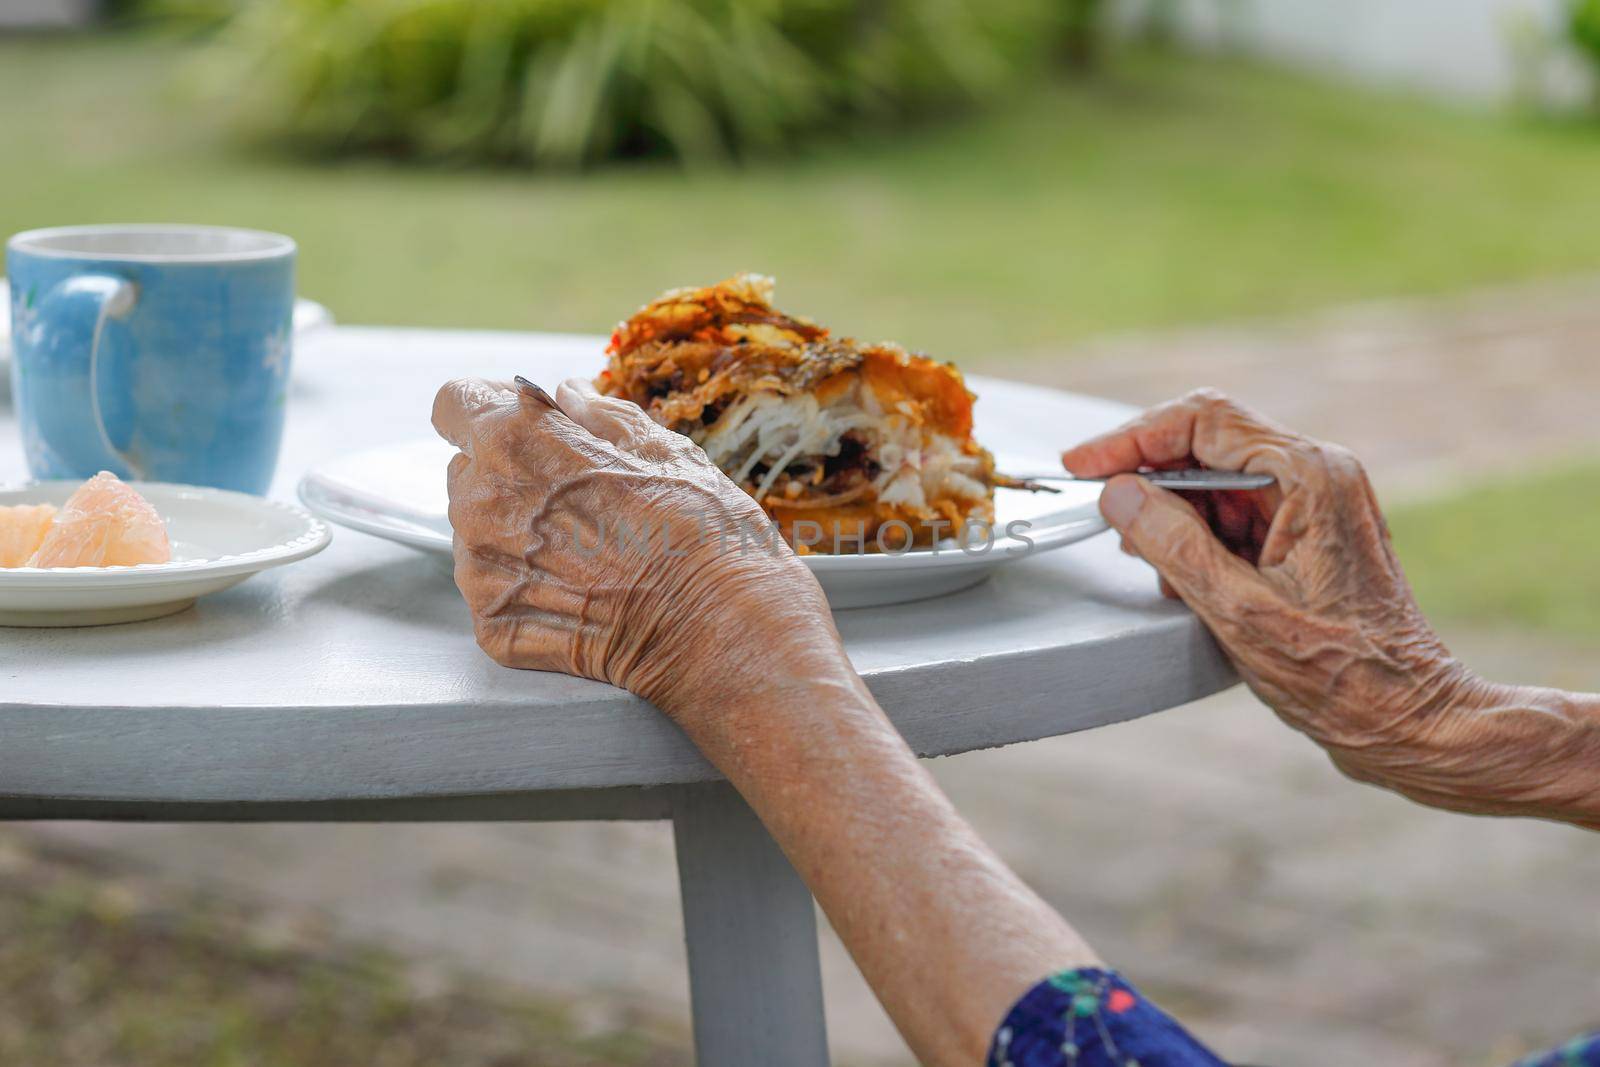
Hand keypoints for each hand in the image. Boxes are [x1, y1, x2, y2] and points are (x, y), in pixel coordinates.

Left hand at [431, 376, 844, 718]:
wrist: (719, 628)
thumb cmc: (702, 532)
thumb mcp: (664, 449)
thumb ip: (602, 416)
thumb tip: (570, 395)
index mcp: (518, 441)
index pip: (455, 402)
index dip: (488, 406)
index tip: (524, 422)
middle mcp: (483, 502)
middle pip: (466, 469)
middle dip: (508, 473)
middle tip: (574, 495)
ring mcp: (481, 570)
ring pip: (475, 532)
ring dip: (514, 532)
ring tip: (586, 550)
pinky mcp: (492, 624)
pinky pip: (493, 589)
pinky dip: (526, 588)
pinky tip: (582, 591)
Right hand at [1061, 389, 1475, 802]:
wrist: (1406, 719)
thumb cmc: (1341, 675)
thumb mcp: (1239, 611)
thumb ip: (1173, 543)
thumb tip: (1119, 494)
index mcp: (1311, 476)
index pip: (1204, 420)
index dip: (1132, 438)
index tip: (1084, 466)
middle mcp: (1319, 474)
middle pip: (1207, 444)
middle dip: (1150, 481)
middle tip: (1109, 522)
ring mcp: (1317, 500)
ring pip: (1216, 480)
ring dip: (1174, 518)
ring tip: (1161, 570)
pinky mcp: (1310, 530)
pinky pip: (1237, 511)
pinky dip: (1200, 539)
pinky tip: (1190, 583)